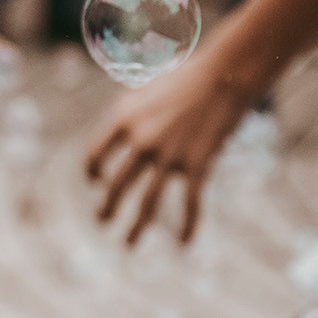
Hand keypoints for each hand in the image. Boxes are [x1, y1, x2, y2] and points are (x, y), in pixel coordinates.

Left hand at [84, 52, 254, 243]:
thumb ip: (128, 115)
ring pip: (147, 202)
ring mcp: (169, 155)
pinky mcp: (198, 164)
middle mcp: (142, 141)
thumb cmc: (186, 77)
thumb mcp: (145, 90)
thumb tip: (116, 134)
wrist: (225, 74)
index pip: (94, 155)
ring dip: (136, 227)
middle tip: (103, 221)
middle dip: (107, 208)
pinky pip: (190, 202)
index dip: (92, 172)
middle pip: (116, 185)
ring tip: (127, 244)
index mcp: (123, 120)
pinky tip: (185, 243)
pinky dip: (188, 225)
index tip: (97, 182)